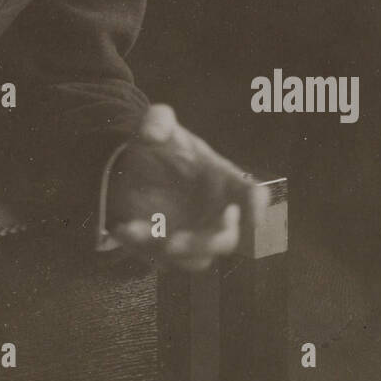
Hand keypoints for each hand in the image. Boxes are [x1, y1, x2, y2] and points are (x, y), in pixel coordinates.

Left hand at [106, 104, 269, 270]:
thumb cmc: (162, 147)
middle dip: (205, 243)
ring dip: (172, 251)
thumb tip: (152, 132)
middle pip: (226, 239)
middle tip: (175, 240)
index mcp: (224, 180)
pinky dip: (144, 247)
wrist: (133, 168)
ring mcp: (196, 235)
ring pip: (197, 258)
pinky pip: (164, 260)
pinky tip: (123, 227)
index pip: (251, 194)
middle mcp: (217, 213)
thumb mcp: (158, 124)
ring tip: (140, 232)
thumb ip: (158, 120)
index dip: (257, 205)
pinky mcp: (172, 249)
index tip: (254, 216)